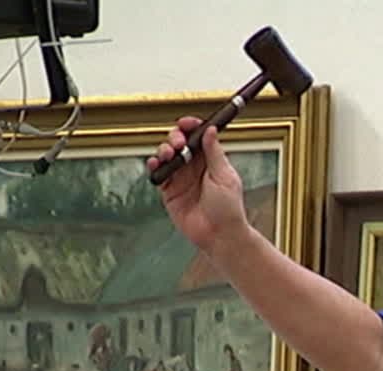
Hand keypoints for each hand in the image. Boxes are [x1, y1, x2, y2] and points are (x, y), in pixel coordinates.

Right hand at [148, 118, 253, 255]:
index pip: (198, 136)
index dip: (191, 126)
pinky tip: (156, 163)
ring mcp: (181, 178)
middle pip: (179, 142)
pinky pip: (158, 173)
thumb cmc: (228, 208)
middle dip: (175, 137)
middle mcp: (194, 167)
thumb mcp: (224, 176)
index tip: (186, 123)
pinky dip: (154, 165)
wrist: (220, 235)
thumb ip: (214, 152)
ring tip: (168, 154)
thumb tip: (211, 129)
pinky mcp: (169, 191)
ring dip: (164, 149)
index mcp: (211, 160)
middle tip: (178, 143)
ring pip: (167, 155)